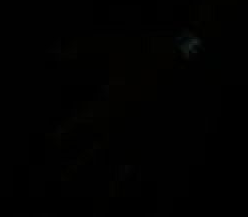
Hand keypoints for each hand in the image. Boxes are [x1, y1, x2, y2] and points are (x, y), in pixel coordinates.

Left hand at [30, 32, 214, 208]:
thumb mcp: (111, 47)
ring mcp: (146, 152)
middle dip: (73, 175)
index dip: (58, 141)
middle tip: (63, 185)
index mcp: (100, 113)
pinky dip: (159, 205)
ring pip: (120, 184)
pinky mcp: (174, 157)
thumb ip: (80, 52)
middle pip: (87, 165)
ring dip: (109, 196)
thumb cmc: (151, 52)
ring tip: (99, 211)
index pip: (68, 134)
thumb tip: (52, 53)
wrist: (197, 62)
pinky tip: (156, 214)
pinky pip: (164, 189)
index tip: (50, 148)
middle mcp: (118, 138)